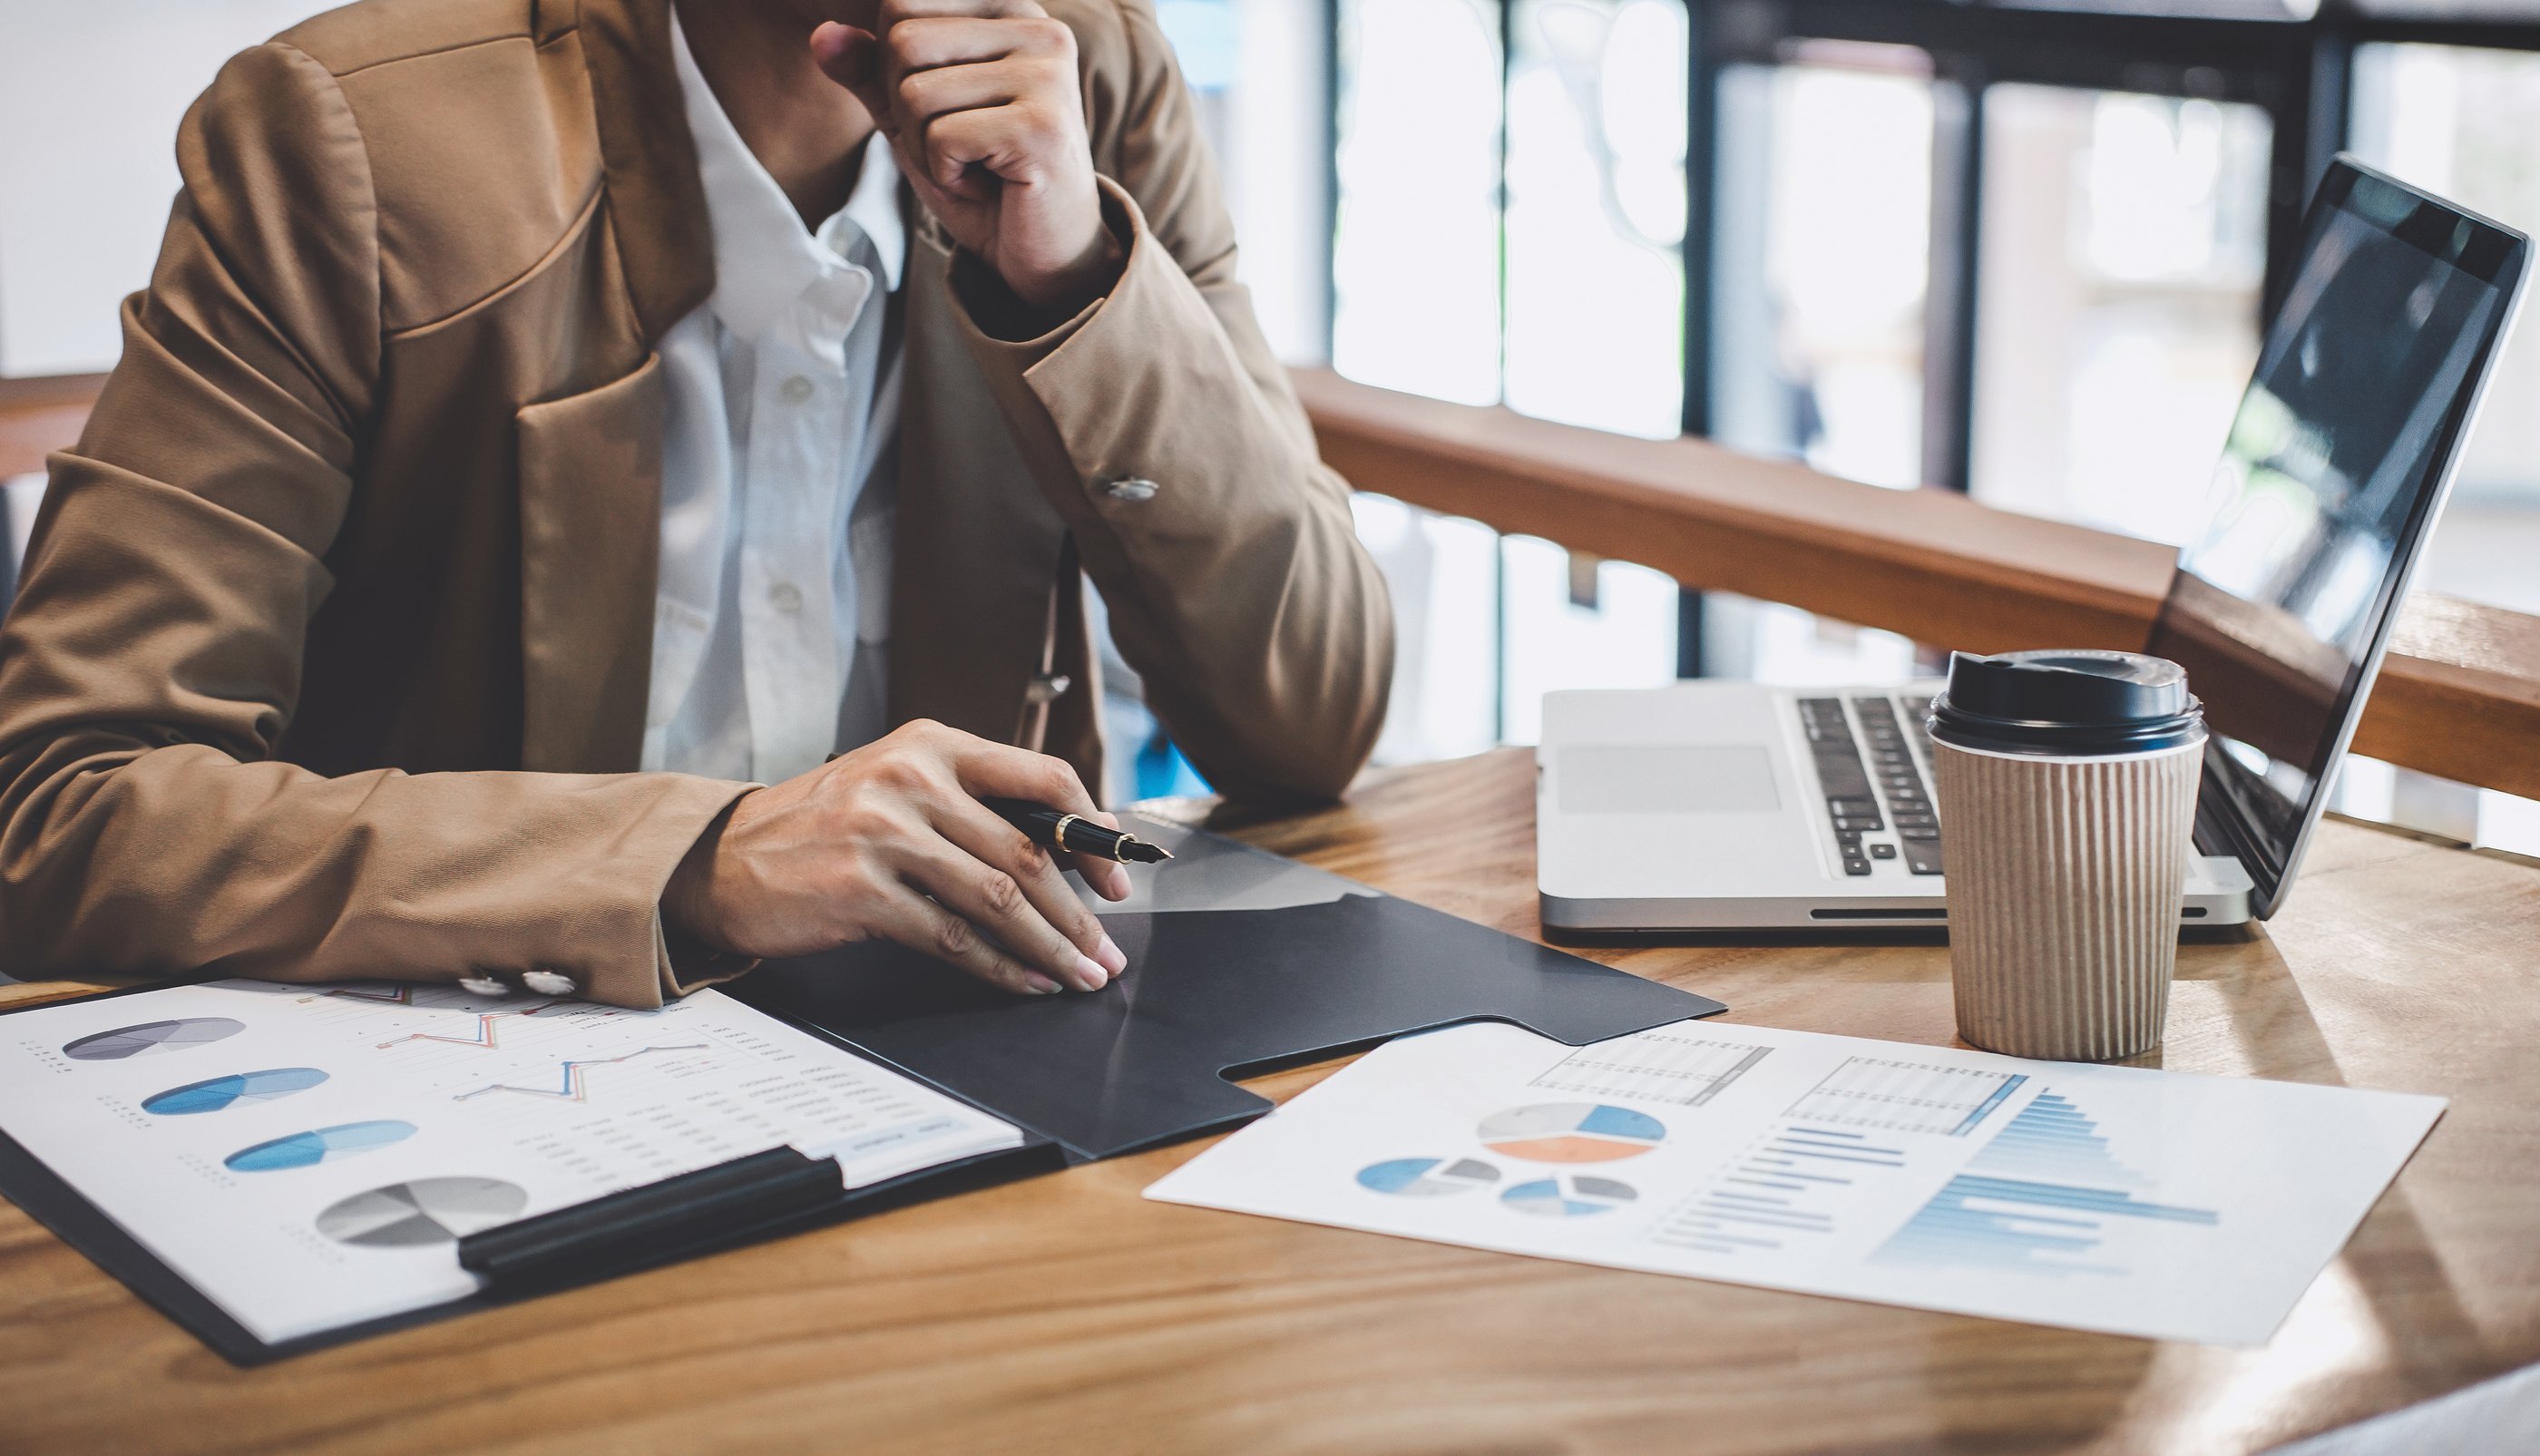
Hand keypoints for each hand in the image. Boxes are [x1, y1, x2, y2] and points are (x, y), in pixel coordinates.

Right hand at [662, 720, 1133, 993]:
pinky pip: (953, 937)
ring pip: (999, 896)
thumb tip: (1065, 854)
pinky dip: (1000, 967)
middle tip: (1108, 948)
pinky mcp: (861, 892)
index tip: (1116, 875)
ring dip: (1051, 946)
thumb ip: (970, 806)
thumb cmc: (821, 827)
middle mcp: (911, 780)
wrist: (724, 859)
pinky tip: (1027, 983)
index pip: (1043, 776)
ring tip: (1082, 974)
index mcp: (932, 746)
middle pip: (1027, 849)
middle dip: (1080, 911)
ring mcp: (884, 835)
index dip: (1092, 830)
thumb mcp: (896, 786)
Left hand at [811, 0, 1123, 314]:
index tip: (945, 110)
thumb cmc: (985, 178)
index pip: (900, 6)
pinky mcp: (1042, 127)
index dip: (891, 70)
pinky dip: (947, 175)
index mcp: (1010, 10)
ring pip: (915, 94)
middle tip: (957, 146)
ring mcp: (1047, 75)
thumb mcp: (914, 118)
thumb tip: (821, 35)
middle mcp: (1039, 29)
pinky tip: (989, 185)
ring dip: (925, 149)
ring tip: (975, 166)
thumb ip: (871, 73)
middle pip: (902, 43)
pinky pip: (941, 138)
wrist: (1048, 252)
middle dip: (905, 111)